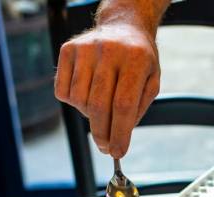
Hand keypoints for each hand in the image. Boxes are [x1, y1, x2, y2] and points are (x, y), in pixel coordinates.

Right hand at [54, 22, 159, 158]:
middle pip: (99, 106)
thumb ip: (137, 110)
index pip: (124, 105)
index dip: (119, 133)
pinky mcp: (67, 49)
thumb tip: (117, 140)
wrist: (123, 26)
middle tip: (107, 147)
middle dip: (102, 133)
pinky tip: (87, 93)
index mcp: (136, 59)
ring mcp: (85, 48)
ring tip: (102, 107)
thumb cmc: (139, 61)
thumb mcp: (151, 82)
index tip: (118, 152)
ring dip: (89, 116)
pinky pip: (62, 92)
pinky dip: (73, 102)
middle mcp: (109, 50)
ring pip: (79, 101)